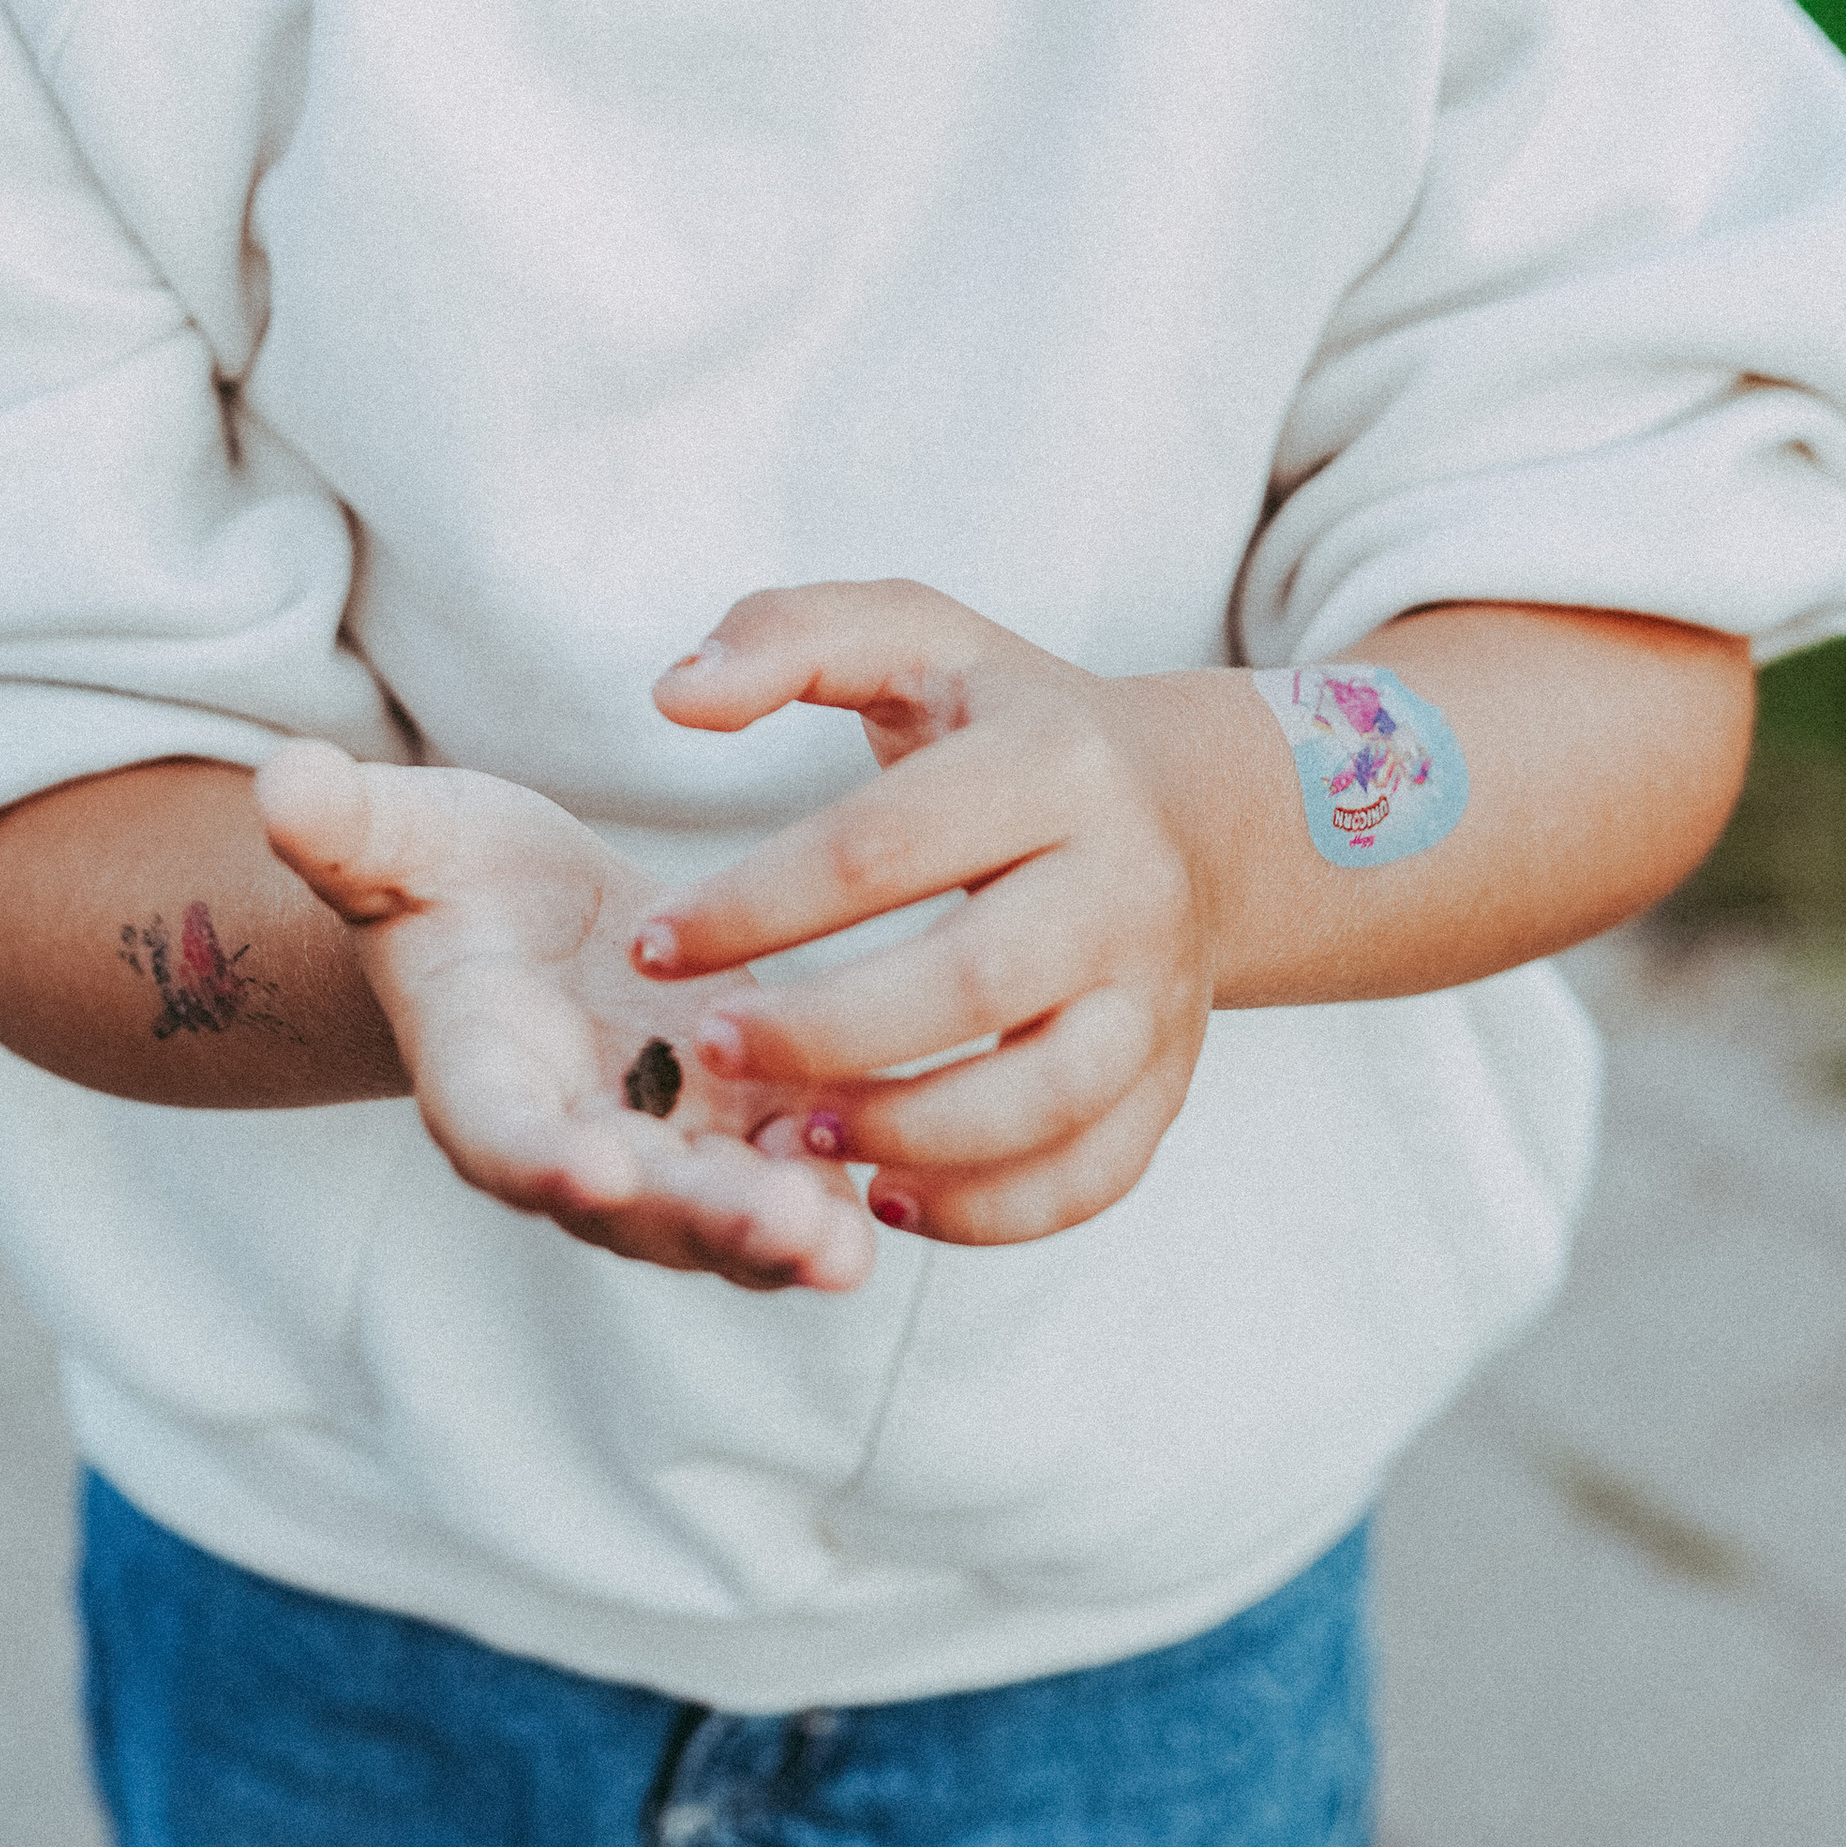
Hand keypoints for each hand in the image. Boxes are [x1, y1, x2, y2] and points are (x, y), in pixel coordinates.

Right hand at [257, 740, 873, 1292]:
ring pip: (724, 1215)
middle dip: (705, 1223)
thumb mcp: (400, 840)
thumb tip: (279, 777)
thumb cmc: (445, 879)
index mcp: (479, 1081)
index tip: (587, 1162)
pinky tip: (907, 1175)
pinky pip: (793, 1175)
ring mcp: (663, 1150)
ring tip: (849, 1246)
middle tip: (782, 1234)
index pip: (502, 1134)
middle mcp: (572, 1143)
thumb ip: (347, 827)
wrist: (517, 926)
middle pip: (634, 1207)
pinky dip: (841, 1186)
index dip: (540, 1156)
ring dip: (784, 1236)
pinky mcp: (741, 1130)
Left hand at [631, 582, 1219, 1246]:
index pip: (882, 845)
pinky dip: (991, 1210)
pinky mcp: (1170, 1080)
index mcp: (1051, 762)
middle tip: (709, 1050)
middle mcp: (1123, 881)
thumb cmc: (1008, 721)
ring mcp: (1157, 992)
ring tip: (790, 1138)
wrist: (1191, 808)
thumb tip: (675, 692)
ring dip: (906, 1133)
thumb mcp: (914, 637)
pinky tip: (885, 1195)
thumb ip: (787, 636)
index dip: (754, 905)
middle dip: (822, 1032)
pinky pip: (1092, 1174)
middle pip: (970, 982)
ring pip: (1044, 1098)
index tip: (653, 944)